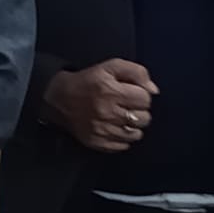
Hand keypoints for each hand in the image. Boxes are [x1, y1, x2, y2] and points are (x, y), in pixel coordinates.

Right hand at [42, 59, 157, 152]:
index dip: (141, 95)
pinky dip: (122, 137)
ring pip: (136, 134)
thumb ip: (136, 72)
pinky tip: (114, 127)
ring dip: (132, 125)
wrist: (59, 99)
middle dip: (139, 111)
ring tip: (121, 117)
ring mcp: (103, 130)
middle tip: (126, 105)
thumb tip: (154, 90)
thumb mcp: (110, 67)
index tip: (131, 93)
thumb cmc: (88, 81)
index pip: (145, 99)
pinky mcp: (98, 143)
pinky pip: (124, 145)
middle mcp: (107, 112)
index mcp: (111, 91)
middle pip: (144, 118)